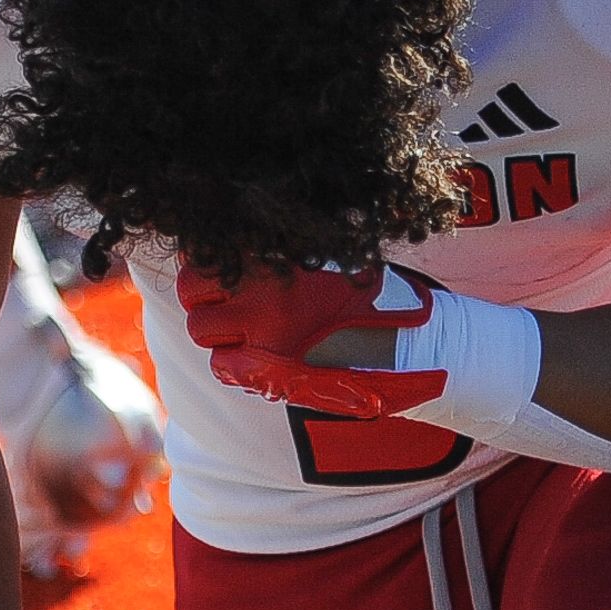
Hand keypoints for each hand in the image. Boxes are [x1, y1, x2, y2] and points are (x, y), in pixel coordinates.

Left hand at [176, 262, 443, 419]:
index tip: (217, 273)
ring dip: (218, 333)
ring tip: (247, 337)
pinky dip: (233, 366)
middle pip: (193, 286)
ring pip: (202, 328)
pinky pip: (222, 365)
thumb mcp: (336, 257)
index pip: (210, 248)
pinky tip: (258, 363)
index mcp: (281, 251)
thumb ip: (288, 252)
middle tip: (225, 308)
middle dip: (203, 297)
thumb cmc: (378, 301)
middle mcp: (266, 284)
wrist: (418, 345)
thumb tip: (241, 244)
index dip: (206, 262)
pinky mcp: (272, 365)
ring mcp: (266, 326)